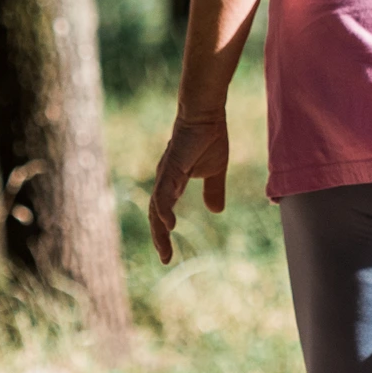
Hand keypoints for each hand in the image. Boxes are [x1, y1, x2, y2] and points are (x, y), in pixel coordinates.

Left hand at [146, 110, 229, 263]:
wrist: (206, 113)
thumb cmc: (208, 137)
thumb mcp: (215, 171)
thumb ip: (213, 190)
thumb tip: (216, 211)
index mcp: (172, 182)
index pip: (162, 212)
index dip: (163, 233)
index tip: (168, 254)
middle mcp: (164, 180)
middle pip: (155, 214)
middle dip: (159, 237)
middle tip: (165, 258)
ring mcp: (166, 174)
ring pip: (157, 206)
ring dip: (159, 229)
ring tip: (164, 249)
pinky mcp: (172, 167)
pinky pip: (164, 192)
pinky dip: (164, 209)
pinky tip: (168, 224)